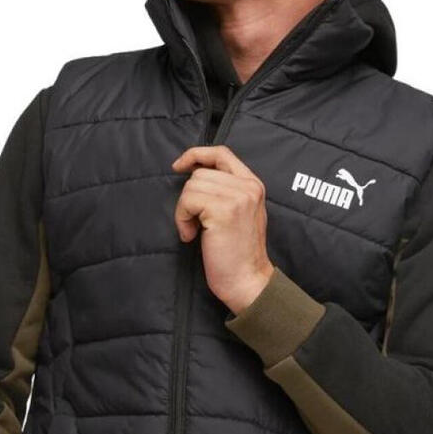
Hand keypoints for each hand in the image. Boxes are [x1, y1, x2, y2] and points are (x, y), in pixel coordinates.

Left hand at [171, 145, 273, 313]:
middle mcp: (248, 186)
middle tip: (195, 223)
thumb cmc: (237, 253)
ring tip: (195, 231)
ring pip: (191, 186)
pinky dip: (182, 219)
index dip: (196, 154)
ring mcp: (237, 197)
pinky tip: (192, 236)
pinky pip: (187, 201)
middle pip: (200, 173)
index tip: (178, 166)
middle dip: (189, 197)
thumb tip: (194, 173)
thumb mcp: (239, 213)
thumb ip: (226, 191)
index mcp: (253, 184)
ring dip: (185, 210)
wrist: (247, 281)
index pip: (222, 152)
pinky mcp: (223, 210)